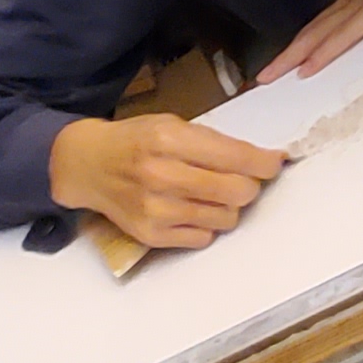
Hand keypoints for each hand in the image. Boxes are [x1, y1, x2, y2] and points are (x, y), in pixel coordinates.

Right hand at [47, 114, 285, 252]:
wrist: (87, 165)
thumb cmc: (135, 141)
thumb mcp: (170, 125)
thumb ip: (213, 142)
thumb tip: (261, 160)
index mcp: (169, 141)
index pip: (236, 158)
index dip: (264, 163)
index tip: (274, 163)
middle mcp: (163, 176)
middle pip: (238, 192)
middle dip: (248, 185)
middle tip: (241, 179)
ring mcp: (156, 210)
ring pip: (226, 218)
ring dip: (227, 206)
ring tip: (209, 193)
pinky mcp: (152, 235)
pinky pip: (204, 237)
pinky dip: (205, 223)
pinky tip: (189, 208)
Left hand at [261, 0, 362, 84]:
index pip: (322, 24)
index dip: (300, 46)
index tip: (282, 66)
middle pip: (312, 30)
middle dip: (285, 56)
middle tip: (260, 79)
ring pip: (320, 33)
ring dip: (293, 57)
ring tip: (271, 77)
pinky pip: (345, 35)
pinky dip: (324, 52)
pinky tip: (308, 68)